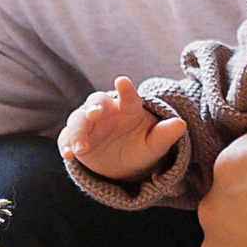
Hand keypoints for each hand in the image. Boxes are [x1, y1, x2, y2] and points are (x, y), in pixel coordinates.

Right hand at [57, 78, 186, 182]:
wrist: (123, 165)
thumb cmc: (141, 148)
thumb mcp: (154, 146)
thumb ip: (165, 134)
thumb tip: (181, 124)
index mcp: (128, 108)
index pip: (128, 96)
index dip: (126, 89)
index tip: (122, 82)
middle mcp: (106, 112)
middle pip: (97, 102)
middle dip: (94, 106)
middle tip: (94, 114)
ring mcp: (89, 124)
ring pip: (78, 120)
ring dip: (77, 131)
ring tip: (80, 148)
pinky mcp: (75, 138)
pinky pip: (66, 138)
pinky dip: (65, 144)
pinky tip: (68, 154)